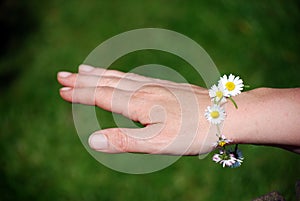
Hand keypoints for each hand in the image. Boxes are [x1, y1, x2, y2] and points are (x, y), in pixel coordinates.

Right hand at [57, 65, 214, 154]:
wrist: (225, 116)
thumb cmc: (193, 132)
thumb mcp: (158, 143)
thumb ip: (125, 141)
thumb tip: (92, 140)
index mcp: (138, 103)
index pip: (102, 95)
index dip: (81, 93)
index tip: (62, 90)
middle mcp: (144, 89)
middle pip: (107, 82)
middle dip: (83, 79)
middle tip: (63, 75)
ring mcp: (155, 85)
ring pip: (120, 76)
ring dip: (99, 74)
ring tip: (84, 70)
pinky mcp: (165, 85)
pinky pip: (135, 76)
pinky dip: (120, 74)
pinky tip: (120, 75)